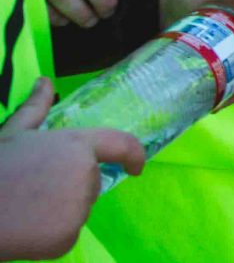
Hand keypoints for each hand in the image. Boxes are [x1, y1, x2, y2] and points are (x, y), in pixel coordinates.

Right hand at [0, 81, 143, 255]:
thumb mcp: (12, 134)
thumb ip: (35, 109)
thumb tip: (45, 82)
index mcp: (76, 145)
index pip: (121, 145)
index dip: (133, 155)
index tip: (137, 166)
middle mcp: (86, 174)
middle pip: (90, 183)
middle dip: (69, 186)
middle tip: (34, 189)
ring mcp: (80, 207)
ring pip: (78, 209)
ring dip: (60, 210)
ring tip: (26, 206)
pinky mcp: (68, 236)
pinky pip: (67, 232)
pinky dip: (51, 233)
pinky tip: (27, 228)